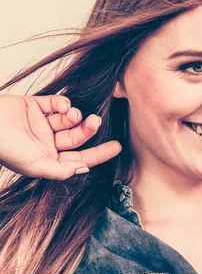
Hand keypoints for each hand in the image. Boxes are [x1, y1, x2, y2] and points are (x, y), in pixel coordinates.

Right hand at [0, 95, 121, 179]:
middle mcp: (46, 142)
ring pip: (68, 119)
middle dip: (88, 129)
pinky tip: (62, 105)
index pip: (79, 158)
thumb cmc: (4, 148)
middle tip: (96, 121)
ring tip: (71, 114)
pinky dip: (63, 103)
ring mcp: (40, 124)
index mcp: (47, 159)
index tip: (118, 147)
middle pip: (76, 137)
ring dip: (75, 115)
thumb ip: (59, 170)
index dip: (99, 153)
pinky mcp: (34, 106)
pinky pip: (56, 103)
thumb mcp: (33, 165)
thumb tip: (84, 170)